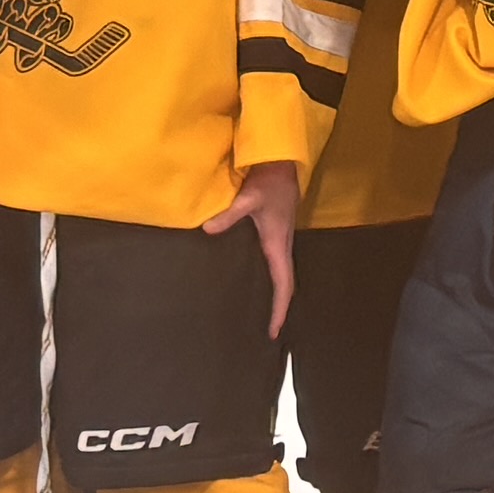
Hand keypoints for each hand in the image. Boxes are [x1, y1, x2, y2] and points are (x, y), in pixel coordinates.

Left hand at [213, 156, 300, 335]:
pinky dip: (272, 277)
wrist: (281, 161)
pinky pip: (276, 263)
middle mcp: (282, 245)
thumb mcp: (248, 199)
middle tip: (268, 329)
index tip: (273, 330)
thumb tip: (208, 230)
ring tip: (265, 312)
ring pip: (282, 273)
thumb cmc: (268, 181)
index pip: (283, 285)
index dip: (279, 309)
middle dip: (279, 307)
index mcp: (278, 244)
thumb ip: (229, 215)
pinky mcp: (276, 232)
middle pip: (285, 284)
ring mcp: (281, 239)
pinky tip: (257, 279)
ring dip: (277, 294)